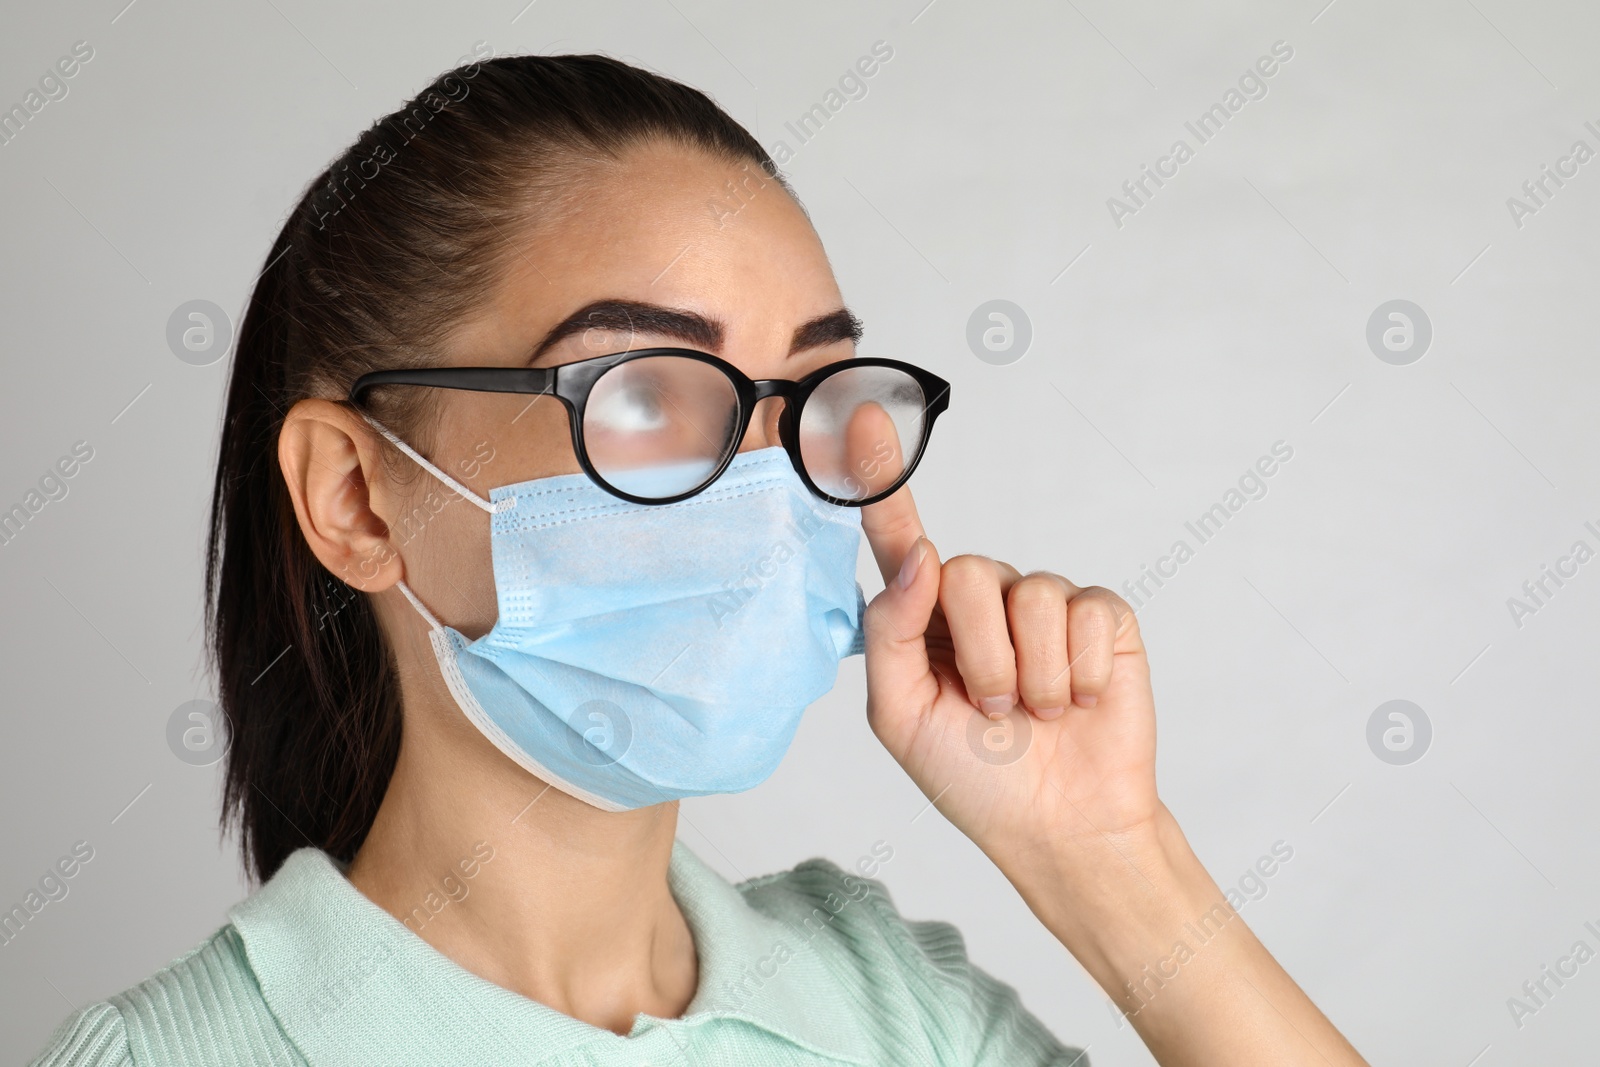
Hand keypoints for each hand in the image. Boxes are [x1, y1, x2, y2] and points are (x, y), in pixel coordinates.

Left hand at [859, 481, 1158, 871]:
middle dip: (982, 656)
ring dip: (1030, 678)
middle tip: (994, 711)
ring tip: (1036, 715)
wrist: (1059, 827)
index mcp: (923, 615)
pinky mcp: (1100, 617)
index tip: (859, 414)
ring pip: (1029, 595)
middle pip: (967, 571)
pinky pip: (1085, 614)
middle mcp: (981, 597)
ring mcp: (1044, 603)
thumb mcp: (901, 716)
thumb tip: (921, 555)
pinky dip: (1080, 676)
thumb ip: (891, 632)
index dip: (878, 473)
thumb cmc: (973, 776)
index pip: (898, 534)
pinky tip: (1080, 704)